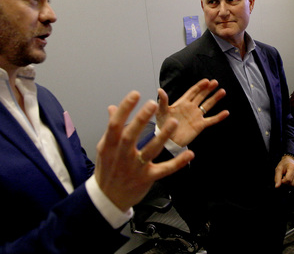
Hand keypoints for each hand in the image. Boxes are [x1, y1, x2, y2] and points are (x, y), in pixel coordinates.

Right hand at [94, 91, 194, 211]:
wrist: (107, 199)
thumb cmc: (107, 170)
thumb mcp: (105, 149)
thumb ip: (112, 128)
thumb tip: (112, 108)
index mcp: (110, 146)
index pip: (115, 124)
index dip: (125, 109)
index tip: (135, 94)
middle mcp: (122, 156)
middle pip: (130, 136)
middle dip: (141, 119)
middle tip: (152, 104)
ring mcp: (135, 168)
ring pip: (150, 151)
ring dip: (162, 137)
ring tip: (173, 122)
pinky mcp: (147, 179)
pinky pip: (164, 170)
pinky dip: (177, 163)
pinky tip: (189, 153)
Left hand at [156, 79, 228, 146]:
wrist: (168, 140)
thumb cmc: (163, 125)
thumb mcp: (162, 112)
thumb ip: (163, 101)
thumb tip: (160, 90)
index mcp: (182, 103)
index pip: (193, 92)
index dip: (199, 86)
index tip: (206, 81)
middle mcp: (191, 107)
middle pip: (202, 96)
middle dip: (208, 89)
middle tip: (215, 82)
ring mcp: (196, 116)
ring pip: (208, 105)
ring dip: (215, 98)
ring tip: (222, 91)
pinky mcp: (200, 125)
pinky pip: (211, 120)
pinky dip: (219, 117)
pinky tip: (226, 112)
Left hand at [274, 155, 293, 188]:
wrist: (290, 160)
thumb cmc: (283, 165)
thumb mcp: (278, 169)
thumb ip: (277, 178)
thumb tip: (276, 186)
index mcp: (292, 167)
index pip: (288, 179)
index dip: (283, 181)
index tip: (281, 178)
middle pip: (292, 183)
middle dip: (286, 183)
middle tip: (284, 177)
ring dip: (290, 184)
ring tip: (288, 178)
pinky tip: (291, 179)